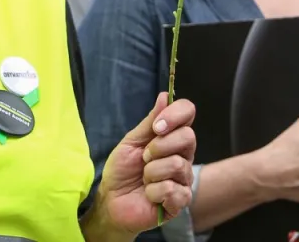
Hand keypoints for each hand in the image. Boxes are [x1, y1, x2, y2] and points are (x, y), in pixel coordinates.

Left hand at [94, 93, 195, 232]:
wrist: (111, 202)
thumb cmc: (121, 171)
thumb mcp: (131, 142)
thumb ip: (150, 121)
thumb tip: (165, 96)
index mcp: (172, 137)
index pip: (188, 113)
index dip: (175, 115)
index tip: (156, 127)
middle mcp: (183, 155)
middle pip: (188, 137)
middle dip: (158, 147)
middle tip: (143, 158)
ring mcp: (184, 178)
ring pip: (177, 164)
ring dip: (152, 172)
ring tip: (144, 179)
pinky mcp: (181, 201)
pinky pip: (173, 189)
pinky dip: (154, 191)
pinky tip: (149, 195)